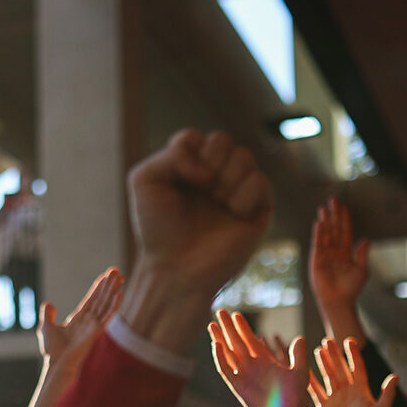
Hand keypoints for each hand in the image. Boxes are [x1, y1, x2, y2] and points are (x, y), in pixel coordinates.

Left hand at [38, 267, 122, 373]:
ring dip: (113, 290)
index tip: (106, 276)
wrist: (56, 364)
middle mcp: (89, 320)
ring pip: (106, 304)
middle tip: (117, 271)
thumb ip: (48, 316)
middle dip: (109, 285)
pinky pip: (107, 316)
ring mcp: (94, 325)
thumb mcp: (46, 328)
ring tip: (120, 276)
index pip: (92, 300)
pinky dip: (114, 305)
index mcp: (79, 319)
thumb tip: (48, 304)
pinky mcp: (96, 331)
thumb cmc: (53, 351)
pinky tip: (120, 294)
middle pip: (101, 299)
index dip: (99, 288)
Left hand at [119, 129, 273, 350]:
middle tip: (202, 188)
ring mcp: (236, 192)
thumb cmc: (158, 230)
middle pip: (222, 140)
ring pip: (244, 156)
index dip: (188, 151)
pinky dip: (243, 195)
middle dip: (210, 159)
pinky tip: (233, 214)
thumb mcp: (146, 181)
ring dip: (226, 177)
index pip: (195, 138)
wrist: (177, 269)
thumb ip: (173, 153)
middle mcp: (214, 178)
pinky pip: (260, 181)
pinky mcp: (258, 209)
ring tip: (217, 202)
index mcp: (187, 170)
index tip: (178, 178)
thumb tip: (210, 163)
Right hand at [210, 308, 309, 406]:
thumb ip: (298, 355)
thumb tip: (301, 338)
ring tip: (212, 325)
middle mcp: (251, 366)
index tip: (236, 314)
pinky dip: (220, 358)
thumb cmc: (294, 397)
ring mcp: (243, 375)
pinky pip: (226, 370)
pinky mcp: (237, 386)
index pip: (249, 339)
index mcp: (264, 360)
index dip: (242, 327)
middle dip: (228, 327)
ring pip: (227, 353)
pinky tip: (217, 345)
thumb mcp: (300, 372)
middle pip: (235, 342)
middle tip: (220, 311)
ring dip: (220, 339)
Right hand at [309, 198, 369, 338]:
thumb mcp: (362, 270)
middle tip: (333, 200)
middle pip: (334, 229)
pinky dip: (318, 234)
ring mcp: (325, 255)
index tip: (343, 207)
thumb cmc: (351, 288)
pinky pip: (318, 244)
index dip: (344, 219)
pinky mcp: (316, 260)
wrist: (338, 301)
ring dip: (325, 221)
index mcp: (346, 253)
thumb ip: (362, 254)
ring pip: (325, 234)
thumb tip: (366, 239)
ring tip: (323, 208)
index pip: (345, 232)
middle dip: (333, 215)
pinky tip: (319, 223)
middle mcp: (334, 251)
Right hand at [309, 337, 397, 406]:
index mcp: (361, 390)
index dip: (353, 354)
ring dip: (323, 364)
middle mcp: (348, 392)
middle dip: (334, 354)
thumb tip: (396, 376)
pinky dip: (310, 382)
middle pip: (340, 368)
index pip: (357, 367)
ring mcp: (336, 399)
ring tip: (316, 350)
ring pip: (328, 377)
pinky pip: (316, 392)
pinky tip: (304, 372)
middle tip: (327, 340)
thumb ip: (387, 394)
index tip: (349, 340)